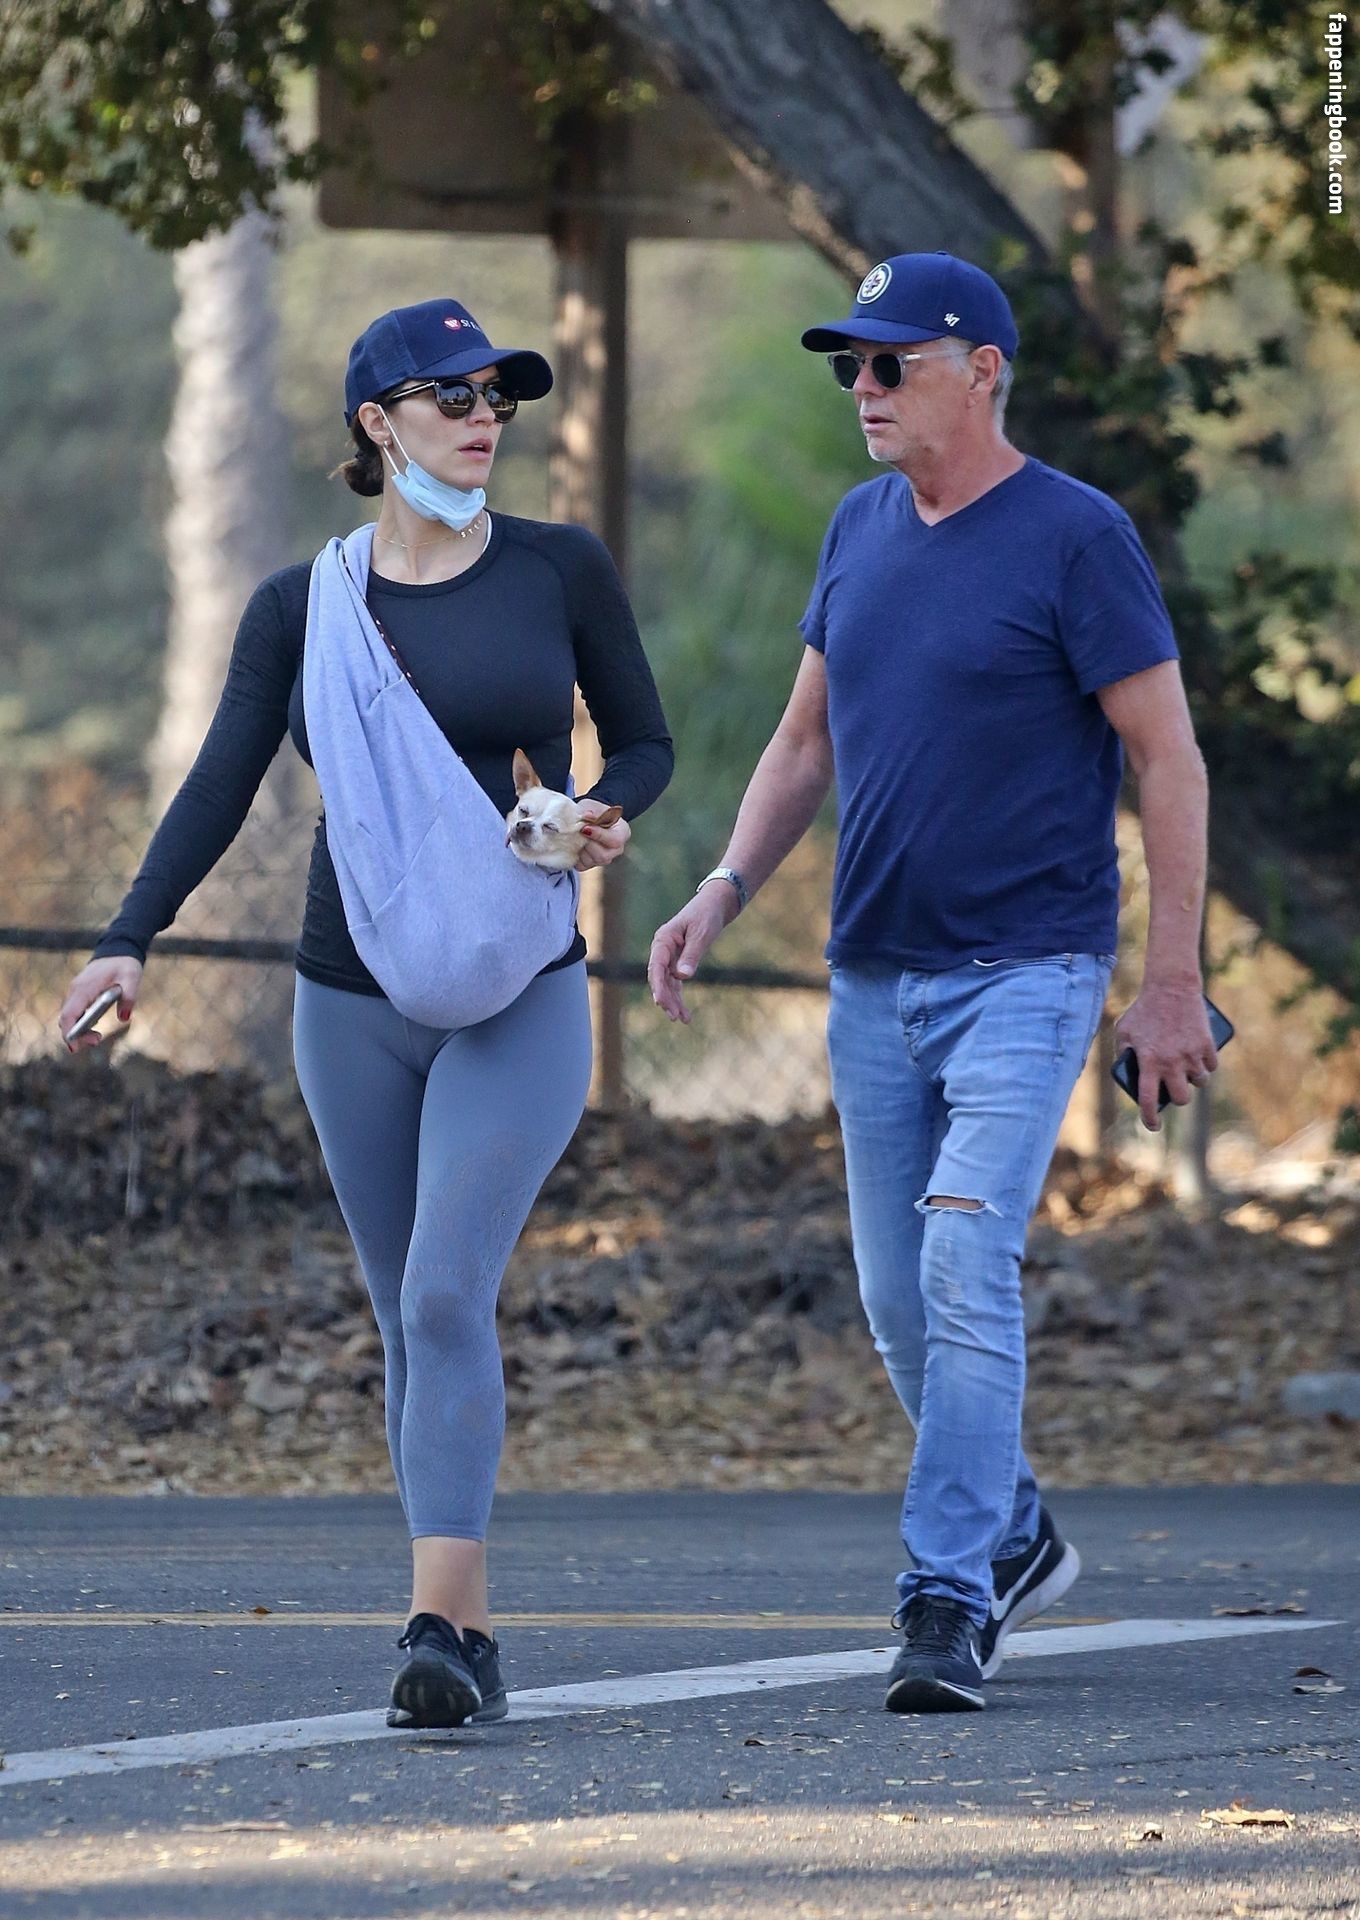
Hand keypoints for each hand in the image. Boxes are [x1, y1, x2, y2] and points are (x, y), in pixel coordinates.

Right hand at [57, 957, 142, 1052]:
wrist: (117, 950)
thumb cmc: (124, 963)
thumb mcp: (132, 978)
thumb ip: (129, 997)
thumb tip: (125, 1018)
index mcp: (84, 988)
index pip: (69, 1014)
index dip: (69, 1032)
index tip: (75, 1047)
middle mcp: (75, 991)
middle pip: (66, 1019)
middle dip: (76, 1035)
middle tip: (98, 1040)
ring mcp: (76, 992)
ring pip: (69, 1016)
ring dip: (78, 1030)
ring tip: (98, 1037)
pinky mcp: (80, 994)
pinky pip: (74, 1012)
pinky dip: (80, 1023)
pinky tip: (93, 1029)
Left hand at [575, 800, 631, 871]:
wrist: (585, 820)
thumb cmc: (593, 812)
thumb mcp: (592, 805)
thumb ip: (591, 810)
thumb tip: (587, 815)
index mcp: (622, 833)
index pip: (615, 840)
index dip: (599, 836)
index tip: (585, 828)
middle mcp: (616, 850)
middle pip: (603, 856)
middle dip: (588, 844)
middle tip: (578, 832)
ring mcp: (604, 860)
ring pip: (591, 861)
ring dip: (580, 849)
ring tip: (577, 836)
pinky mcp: (590, 865)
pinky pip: (581, 866)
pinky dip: (575, 855)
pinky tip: (575, 844)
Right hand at [648, 885, 737, 1023]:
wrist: (715, 904)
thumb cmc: (707, 915)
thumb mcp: (702, 934)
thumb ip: (691, 955)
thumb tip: (682, 977)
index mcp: (663, 940)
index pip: (655, 968)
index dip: (658, 987)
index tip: (662, 1004)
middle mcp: (662, 948)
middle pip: (659, 978)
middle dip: (666, 999)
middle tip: (675, 1017)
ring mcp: (669, 955)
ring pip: (667, 983)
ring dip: (673, 1001)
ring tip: (683, 1020)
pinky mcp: (678, 960)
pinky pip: (675, 981)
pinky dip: (679, 995)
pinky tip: (685, 1013)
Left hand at [1113, 980, 1217, 1131]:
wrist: (1171, 987)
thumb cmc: (1143, 1010)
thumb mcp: (1124, 1031)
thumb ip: (1123, 1053)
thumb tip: (1129, 1072)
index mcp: (1148, 1062)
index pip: (1148, 1100)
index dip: (1150, 1118)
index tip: (1153, 1126)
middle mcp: (1171, 1062)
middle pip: (1181, 1098)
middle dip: (1178, 1098)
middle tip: (1174, 1091)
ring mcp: (1191, 1054)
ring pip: (1200, 1082)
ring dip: (1194, 1081)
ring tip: (1188, 1073)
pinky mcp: (1206, 1044)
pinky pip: (1212, 1066)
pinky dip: (1207, 1066)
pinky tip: (1201, 1062)